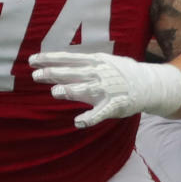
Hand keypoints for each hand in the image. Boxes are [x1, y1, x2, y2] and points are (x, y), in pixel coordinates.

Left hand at [29, 51, 180, 127]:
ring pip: (85, 89)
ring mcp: (107, 89)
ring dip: (70, 90)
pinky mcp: (114, 105)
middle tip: (35, 75)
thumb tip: (56, 67)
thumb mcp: (101, 62)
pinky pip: (101, 113)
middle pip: (72, 72)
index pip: (68, 58)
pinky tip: (79, 122)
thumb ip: (80, 66)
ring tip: (55, 92)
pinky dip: (90, 118)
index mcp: (94, 61)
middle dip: (54, 73)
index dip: (49, 59)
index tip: (32, 60)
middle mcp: (98, 73)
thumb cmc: (119, 73)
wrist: (148, 84)